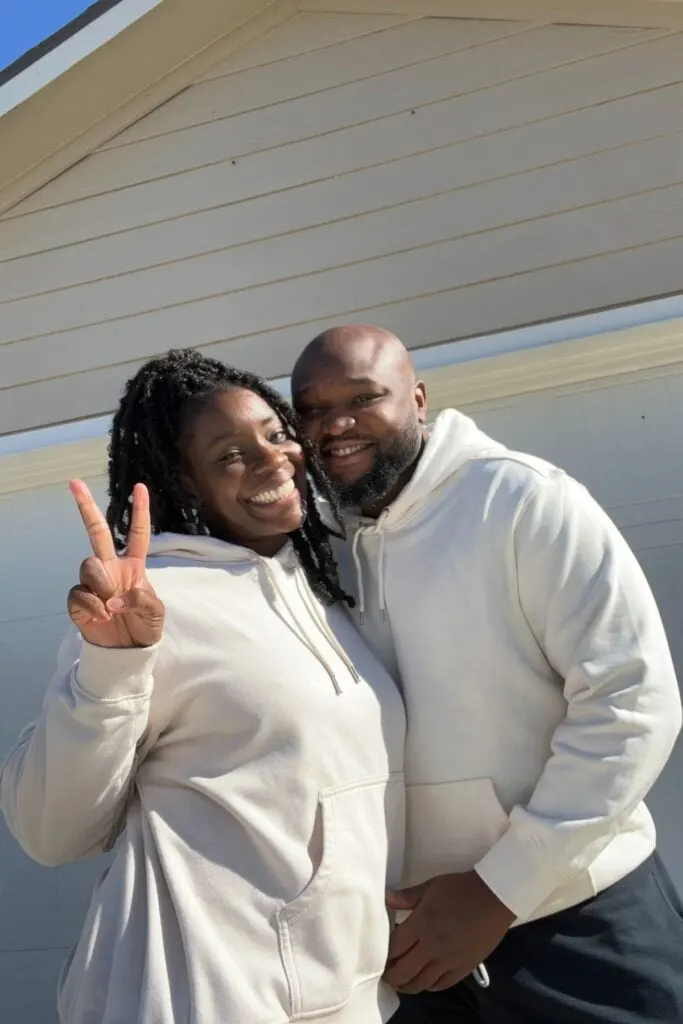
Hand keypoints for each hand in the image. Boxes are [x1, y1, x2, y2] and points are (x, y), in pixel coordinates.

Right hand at [67, 479, 163, 648]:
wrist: (128, 652)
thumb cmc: (145, 626)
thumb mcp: (156, 611)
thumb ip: (142, 599)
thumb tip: (114, 599)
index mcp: (134, 565)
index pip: (137, 533)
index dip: (140, 511)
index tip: (139, 487)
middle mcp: (111, 567)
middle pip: (97, 532)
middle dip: (86, 507)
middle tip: (75, 483)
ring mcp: (94, 583)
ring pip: (89, 564)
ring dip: (102, 584)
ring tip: (113, 608)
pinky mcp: (79, 601)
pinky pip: (79, 593)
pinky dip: (92, 606)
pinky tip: (103, 617)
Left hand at [384, 870, 514, 993]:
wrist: (493, 897)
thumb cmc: (460, 889)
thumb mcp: (430, 886)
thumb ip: (407, 897)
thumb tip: (386, 899)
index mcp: (421, 925)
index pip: (394, 948)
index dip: (385, 954)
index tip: (382, 952)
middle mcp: (432, 947)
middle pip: (403, 972)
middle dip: (391, 975)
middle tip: (387, 972)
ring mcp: (448, 961)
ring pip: (420, 983)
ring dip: (407, 984)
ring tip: (402, 980)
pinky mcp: (463, 968)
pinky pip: (441, 985)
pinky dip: (428, 986)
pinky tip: (424, 980)